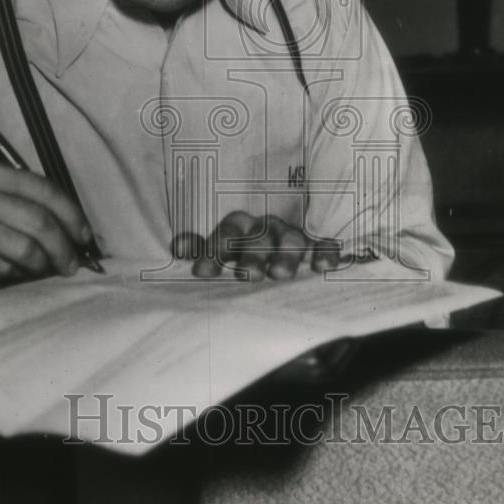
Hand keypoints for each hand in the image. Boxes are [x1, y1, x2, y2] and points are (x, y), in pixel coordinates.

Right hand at [0, 158, 90, 280]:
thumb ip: (18, 197)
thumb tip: (69, 225)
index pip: (43, 189)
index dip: (72, 214)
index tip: (85, 234)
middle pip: (38, 221)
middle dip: (65, 245)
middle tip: (74, 262)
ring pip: (24, 249)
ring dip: (47, 265)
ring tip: (54, 270)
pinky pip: (3, 269)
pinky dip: (22, 274)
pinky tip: (26, 274)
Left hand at [172, 211, 343, 279]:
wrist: (276, 249)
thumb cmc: (239, 256)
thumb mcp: (218, 252)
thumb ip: (200, 250)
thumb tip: (179, 247)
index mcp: (239, 228)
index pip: (226, 235)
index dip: (213, 251)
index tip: (202, 272)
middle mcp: (265, 228)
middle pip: (259, 237)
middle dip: (252, 255)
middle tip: (248, 275)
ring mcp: (291, 236)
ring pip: (290, 240)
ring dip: (285, 256)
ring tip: (280, 275)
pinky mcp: (316, 247)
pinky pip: (323, 246)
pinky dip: (324, 253)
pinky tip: (322, 267)